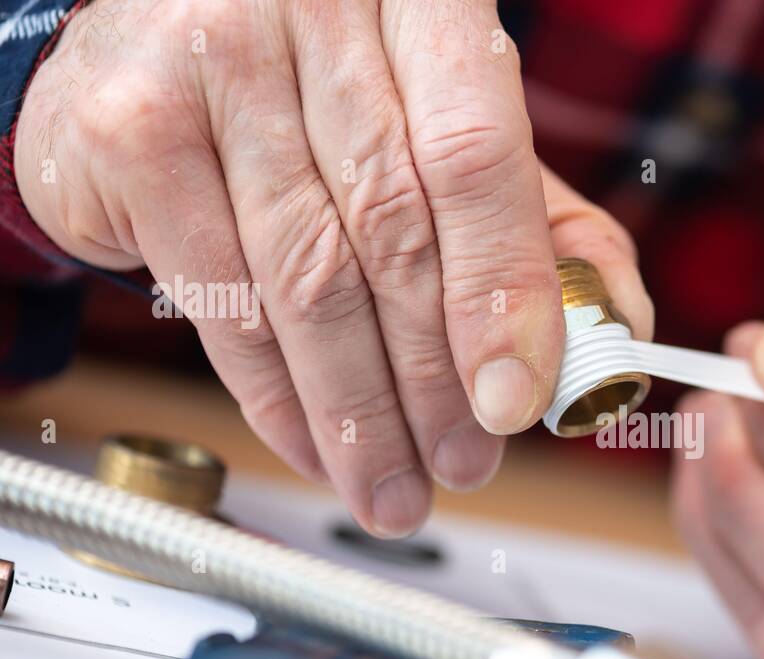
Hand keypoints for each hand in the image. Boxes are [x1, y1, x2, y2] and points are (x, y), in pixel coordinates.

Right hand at [15, 0, 649, 535]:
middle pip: (391, 232)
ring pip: (305, 279)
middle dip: (434, 380)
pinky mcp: (130, 132)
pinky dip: (275, 395)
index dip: (502, 292)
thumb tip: (612, 335)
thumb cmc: (333, 82)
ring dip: (359, 411)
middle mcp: (310, 12)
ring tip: (395, 484)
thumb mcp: (457, 129)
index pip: (474, 158)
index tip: (517, 400)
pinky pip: (221, 300)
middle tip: (464, 464)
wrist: (167, 19)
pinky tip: (317, 447)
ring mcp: (207, 64)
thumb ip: (544, 224)